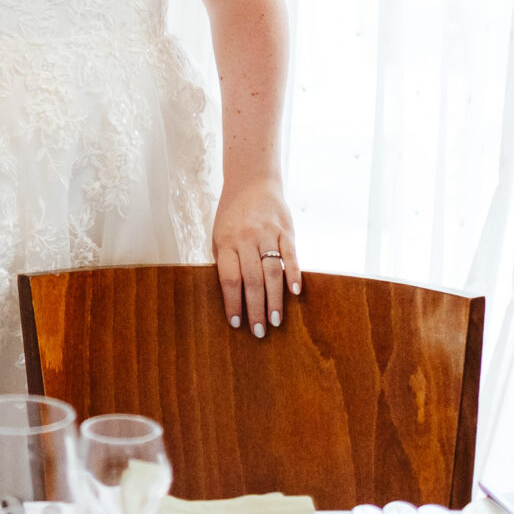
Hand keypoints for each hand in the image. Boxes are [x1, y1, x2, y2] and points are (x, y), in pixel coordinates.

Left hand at [211, 176, 298, 338]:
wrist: (252, 181)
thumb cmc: (233, 215)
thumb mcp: (219, 235)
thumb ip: (225, 261)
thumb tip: (231, 296)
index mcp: (226, 242)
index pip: (229, 278)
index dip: (233, 302)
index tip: (236, 323)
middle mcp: (246, 238)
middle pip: (252, 280)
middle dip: (255, 308)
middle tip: (259, 331)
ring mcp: (268, 233)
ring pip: (272, 271)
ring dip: (275, 299)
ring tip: (276, 320)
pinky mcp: (286, 229)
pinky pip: (291, 254)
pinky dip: (293, 273)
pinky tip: (295, 292)